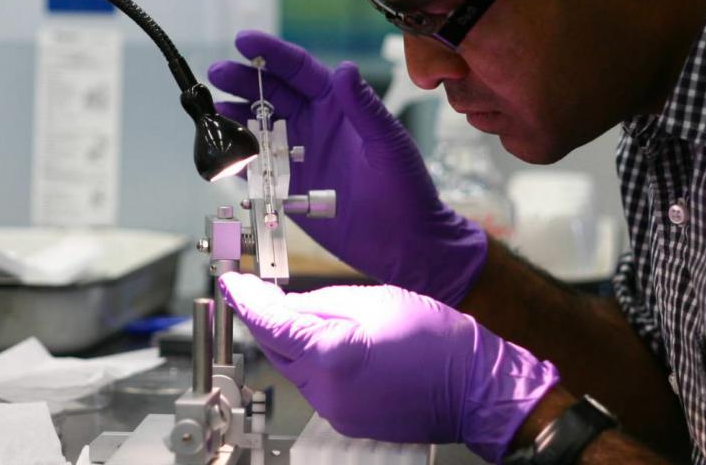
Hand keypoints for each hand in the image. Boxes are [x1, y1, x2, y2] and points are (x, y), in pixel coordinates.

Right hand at [209, 30, 486, 306]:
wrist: (406, 244)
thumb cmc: (407, 190)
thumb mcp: (388, 144)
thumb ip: (364, 108)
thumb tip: (344, 69)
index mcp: (340, 106)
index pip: (301, 71)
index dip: (272, 54)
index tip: (243, 41)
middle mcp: (316, 125)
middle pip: (273, 94)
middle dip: (244, 81)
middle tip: (217, 74)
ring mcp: (301, 155)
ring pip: (260, 126)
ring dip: (236, 116)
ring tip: (211, 111)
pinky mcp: (291, 187)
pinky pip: (259, 166)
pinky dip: (239, 157)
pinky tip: (220, 151)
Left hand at [218, 273, 559, 461]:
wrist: (474, 388)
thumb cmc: (437, 340)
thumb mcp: (376, 300)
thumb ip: (322, 303)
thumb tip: (286, 304)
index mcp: (331, 355)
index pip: (270, 324)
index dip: (246, 300)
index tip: (231, 283)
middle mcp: (326, 391)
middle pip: (277, 349)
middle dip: (268, 318)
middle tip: (262, 290)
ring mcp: (335, 412)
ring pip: (295, 368)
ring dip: (294, 341)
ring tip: (314, 314)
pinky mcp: (346, 421)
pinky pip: (316, 385)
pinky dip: (315, 362)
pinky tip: (334, 343)